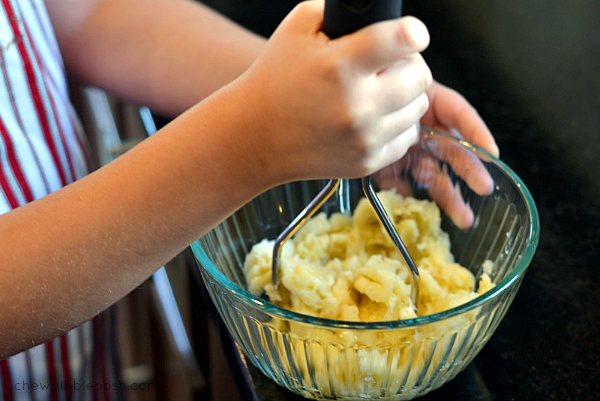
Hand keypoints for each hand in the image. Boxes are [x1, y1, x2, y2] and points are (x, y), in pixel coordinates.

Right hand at [234, 0, 431, 182]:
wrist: (255, 136)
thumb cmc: (276, 78)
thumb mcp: (298, 28)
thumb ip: (342, 12)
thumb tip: (381, 14)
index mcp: (339, 66)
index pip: (405, 40)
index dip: (412, 32)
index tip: (409, 35)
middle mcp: (355, 106)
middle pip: (421, 75)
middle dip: (409, 64)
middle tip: (389, 65)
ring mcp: (363, 139)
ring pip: (419, 106)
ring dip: (404, 95)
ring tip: (376, 92)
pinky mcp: (367, 162)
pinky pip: (408, 136)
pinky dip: (396, 124)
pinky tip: (372, 118)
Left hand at [375, 83, 497, 228]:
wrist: (334, 105)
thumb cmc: (362, 78)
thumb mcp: (387, 69)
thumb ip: (404, 75)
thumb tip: (417, 79)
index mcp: (426, 99)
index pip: (457, 111)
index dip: (474, 130)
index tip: (490, 151)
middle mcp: (421, 126)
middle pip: (451, 149)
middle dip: (469, 169)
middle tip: (484, 187)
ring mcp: (406, 148)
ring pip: (432, 173)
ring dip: (449, 196)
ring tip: (464, 218)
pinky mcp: (388, 166)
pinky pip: (403, 184)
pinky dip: (411, 196)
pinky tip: (418, 209)